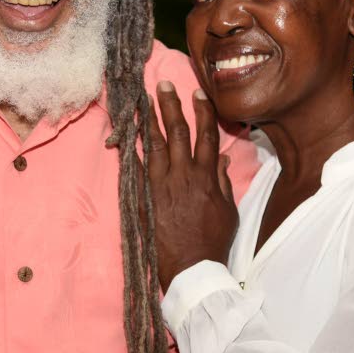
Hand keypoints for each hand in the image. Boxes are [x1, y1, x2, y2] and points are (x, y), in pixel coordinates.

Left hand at [146, 82, 238, 290]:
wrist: (190, 267)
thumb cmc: (212, 241)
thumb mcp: (227, 211)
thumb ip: (222, 183)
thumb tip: (219, 159)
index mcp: (207, 176)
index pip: (206, 135)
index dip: (202, 112)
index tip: (197, 94)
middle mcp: (183, 174)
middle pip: (178, 132)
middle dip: (171, 106)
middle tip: (163, 85)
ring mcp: (162, 184)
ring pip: (154, 144)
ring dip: (149, 120)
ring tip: (142, 101)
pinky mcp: (145, 196)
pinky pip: (137, 167)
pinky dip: (132, 149)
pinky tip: (126, 134)